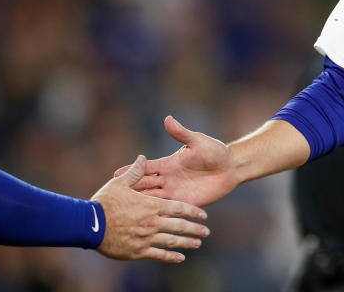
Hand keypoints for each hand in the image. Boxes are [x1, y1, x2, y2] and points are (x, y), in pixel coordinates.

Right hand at [92, 155, 208, 262]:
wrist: (88, 225)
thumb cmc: (104, 202)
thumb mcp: (119, 183)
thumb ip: (135, 171)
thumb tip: (142, 157)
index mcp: (152, 205)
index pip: (179, 208)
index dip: (193, 212)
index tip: (203, 215)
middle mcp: (153, 222)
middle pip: (180, 226)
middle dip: (194, 229)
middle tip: (206, 232)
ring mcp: (146, 237)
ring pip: (172, 241)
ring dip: (187, 242)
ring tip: (198, 243)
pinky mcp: (138, 251)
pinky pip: (158, 254)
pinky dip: (171, 256)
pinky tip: (180, 257)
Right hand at [116, 116, 240, 206]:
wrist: (230, 167)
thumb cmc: (214, 151)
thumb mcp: (197, 141)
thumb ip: (181, 133)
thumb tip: (168, 118)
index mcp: (168, 164)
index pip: (145, 168)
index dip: (131, 170)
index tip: (115, 175)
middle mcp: (168, 179)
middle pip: (145, 186)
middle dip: (130, 191)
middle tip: (113, 199)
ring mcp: (175, 193)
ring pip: (154, 201)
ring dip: (142, 206)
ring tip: (126, 215)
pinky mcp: (185, 203)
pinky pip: (169, 212)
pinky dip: (158, 217)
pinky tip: (147, 225)